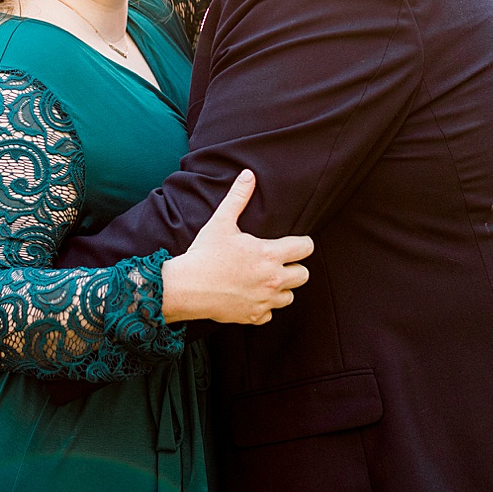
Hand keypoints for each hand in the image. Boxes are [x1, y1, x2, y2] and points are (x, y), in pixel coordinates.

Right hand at [160, 171, 313, 324]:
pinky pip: (270, 314)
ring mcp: (265, 300)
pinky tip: (250, 296)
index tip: (294, 243)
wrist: (186, 288)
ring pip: (289, 296)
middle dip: (294, 268)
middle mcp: (273, 279)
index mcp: (270, 254)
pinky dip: (263, 307)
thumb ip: (238, 197)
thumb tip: (248, 175)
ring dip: (281, 289)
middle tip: (279, 262)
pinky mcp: (253, 317)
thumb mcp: (221, 221)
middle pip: (304, 275)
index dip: (302, 244)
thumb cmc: (204, 254)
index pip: (305, 248)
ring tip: (265, 279)